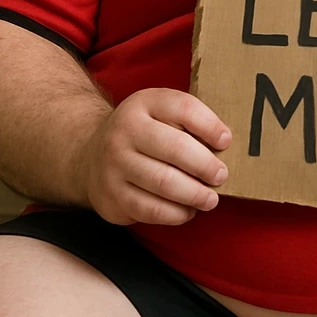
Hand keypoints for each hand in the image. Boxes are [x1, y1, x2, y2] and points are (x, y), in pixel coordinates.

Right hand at [76, 88, 232, 226]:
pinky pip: (151, 210)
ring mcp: (114, 164)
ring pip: (164, 182)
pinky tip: (188, 211)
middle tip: (222, 176)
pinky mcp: (111, 196)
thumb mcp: (160, 113)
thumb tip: (226, 146)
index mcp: (144, 103)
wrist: (90, 154)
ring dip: (195, 194)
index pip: (184, 108)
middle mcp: (125, 130)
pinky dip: (176, 213)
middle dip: (206, 165)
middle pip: (176, 148)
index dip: (210, 126)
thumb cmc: (143, 134)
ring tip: (210, 199)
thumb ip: (189, 121)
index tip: (226, 141)